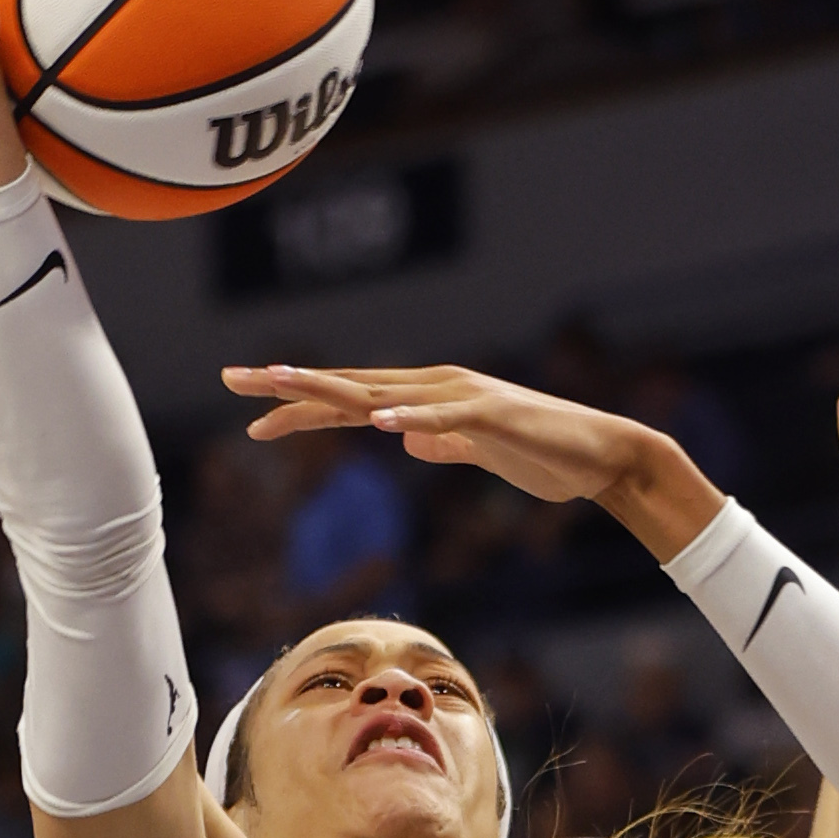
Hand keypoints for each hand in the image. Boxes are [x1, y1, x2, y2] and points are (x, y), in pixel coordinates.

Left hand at [222, 364, 673, 503]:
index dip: (300, 404)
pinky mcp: (494, 415)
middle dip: (290, 384)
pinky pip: (445, 417)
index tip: (250, 412)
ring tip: (282, 385)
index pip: (352, 400)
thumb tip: (404, 442)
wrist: (607, 457)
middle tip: (232, 379)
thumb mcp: (482, 454)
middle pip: (351, 386)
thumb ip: (444, 444)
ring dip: (331, 389)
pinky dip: (410, 417)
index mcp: (431, 398)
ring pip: (385, 392)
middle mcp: (438, 386)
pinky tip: (378, 422)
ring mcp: (464, 397)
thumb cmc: (548, 458)